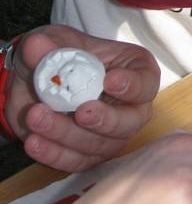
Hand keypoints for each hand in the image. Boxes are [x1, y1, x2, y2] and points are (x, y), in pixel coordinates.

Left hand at [4, 25, 159, 171]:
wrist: (34, 81)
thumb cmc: (60, 55)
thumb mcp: (53, 41)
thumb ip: (48, 44)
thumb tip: (36, 45)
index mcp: (134, 72)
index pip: (146, 83)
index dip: (133, 85)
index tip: (110, 80)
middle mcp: (130, 107)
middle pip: (130, 122)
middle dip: (106, 120)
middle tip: (82, 112)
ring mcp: (110, 135)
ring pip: (98, 145)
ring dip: (67, 134)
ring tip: (36, 117)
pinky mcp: (87, 155)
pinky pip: (75, 162)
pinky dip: (54, 154)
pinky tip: (34, 141)